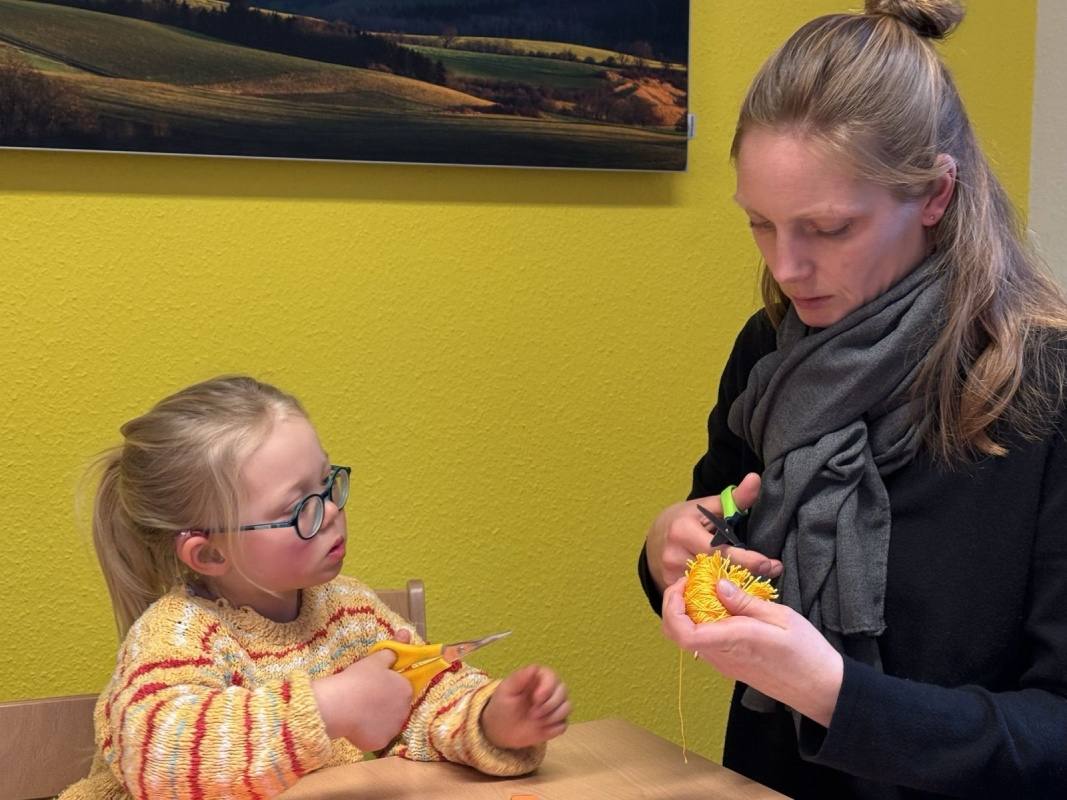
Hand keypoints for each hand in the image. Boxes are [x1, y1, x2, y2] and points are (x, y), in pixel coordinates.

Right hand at [312, 628, 413, 749]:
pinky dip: (369, 733)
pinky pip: (376, 737)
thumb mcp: (376, 659)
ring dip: (379, 719)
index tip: (377, 685)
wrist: (340, 705)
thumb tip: (406, 634)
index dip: (391, 686)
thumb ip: (393, 650)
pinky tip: (356, 725)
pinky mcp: (380, 743)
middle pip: (398, 706)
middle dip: (386, 703)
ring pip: (388, 723)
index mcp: (406, 689)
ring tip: (360, 712)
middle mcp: (406, 711)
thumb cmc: (359, 679)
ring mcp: (393, 729)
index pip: (404, 688)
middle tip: (366, 698)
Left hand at [481, 665, 569, 749]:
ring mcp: (555, 707)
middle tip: (532, 714)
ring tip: (535, 721)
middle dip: (549, 704)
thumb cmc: (503, 706)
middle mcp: (550, 691)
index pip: (553, 677)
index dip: (547, 688)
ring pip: (567, 707)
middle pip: (563, 691)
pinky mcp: (556, 723)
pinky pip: (564, 724)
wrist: (501, 730)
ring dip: (552, 716)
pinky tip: (540, 729)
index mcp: (538, 679)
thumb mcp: (506, 691)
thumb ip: (519, 678)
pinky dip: (553, 728)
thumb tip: (535, 668)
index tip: (536, 698)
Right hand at [645, 473, 780, 592]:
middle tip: (773, 572)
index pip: (720, 552)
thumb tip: (756, 479)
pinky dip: (719, 595)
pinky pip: (701, 596)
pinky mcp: (671, 590)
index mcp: (683, 532)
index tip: (771, 564)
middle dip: (748, 574)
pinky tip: (735, 594)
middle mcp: (674, 556)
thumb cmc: (687, 519)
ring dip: (735, 587)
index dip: (748, 560)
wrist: (656, 538)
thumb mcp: (708, 506)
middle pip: (717, 572)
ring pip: (711, 588)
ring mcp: (671, 576)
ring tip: (757, 583)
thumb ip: (735, 498)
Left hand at [661, 575, 841, 726]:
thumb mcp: (780, 617)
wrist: (822, 688)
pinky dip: (703, 622)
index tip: (684, 583)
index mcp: (732, 642)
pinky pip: (705, 642)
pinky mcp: (731, 665)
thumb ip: (744, 602)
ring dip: (689, 613)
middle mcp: (721, 656)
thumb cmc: (806, 652)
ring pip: (689, 638)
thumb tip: (717, 586)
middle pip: (677, 634)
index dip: (672, 606)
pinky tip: (723, 607)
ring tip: (710, 590)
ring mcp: (724, 663)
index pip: (683, 632)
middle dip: (675, 605)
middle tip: (693, 583)